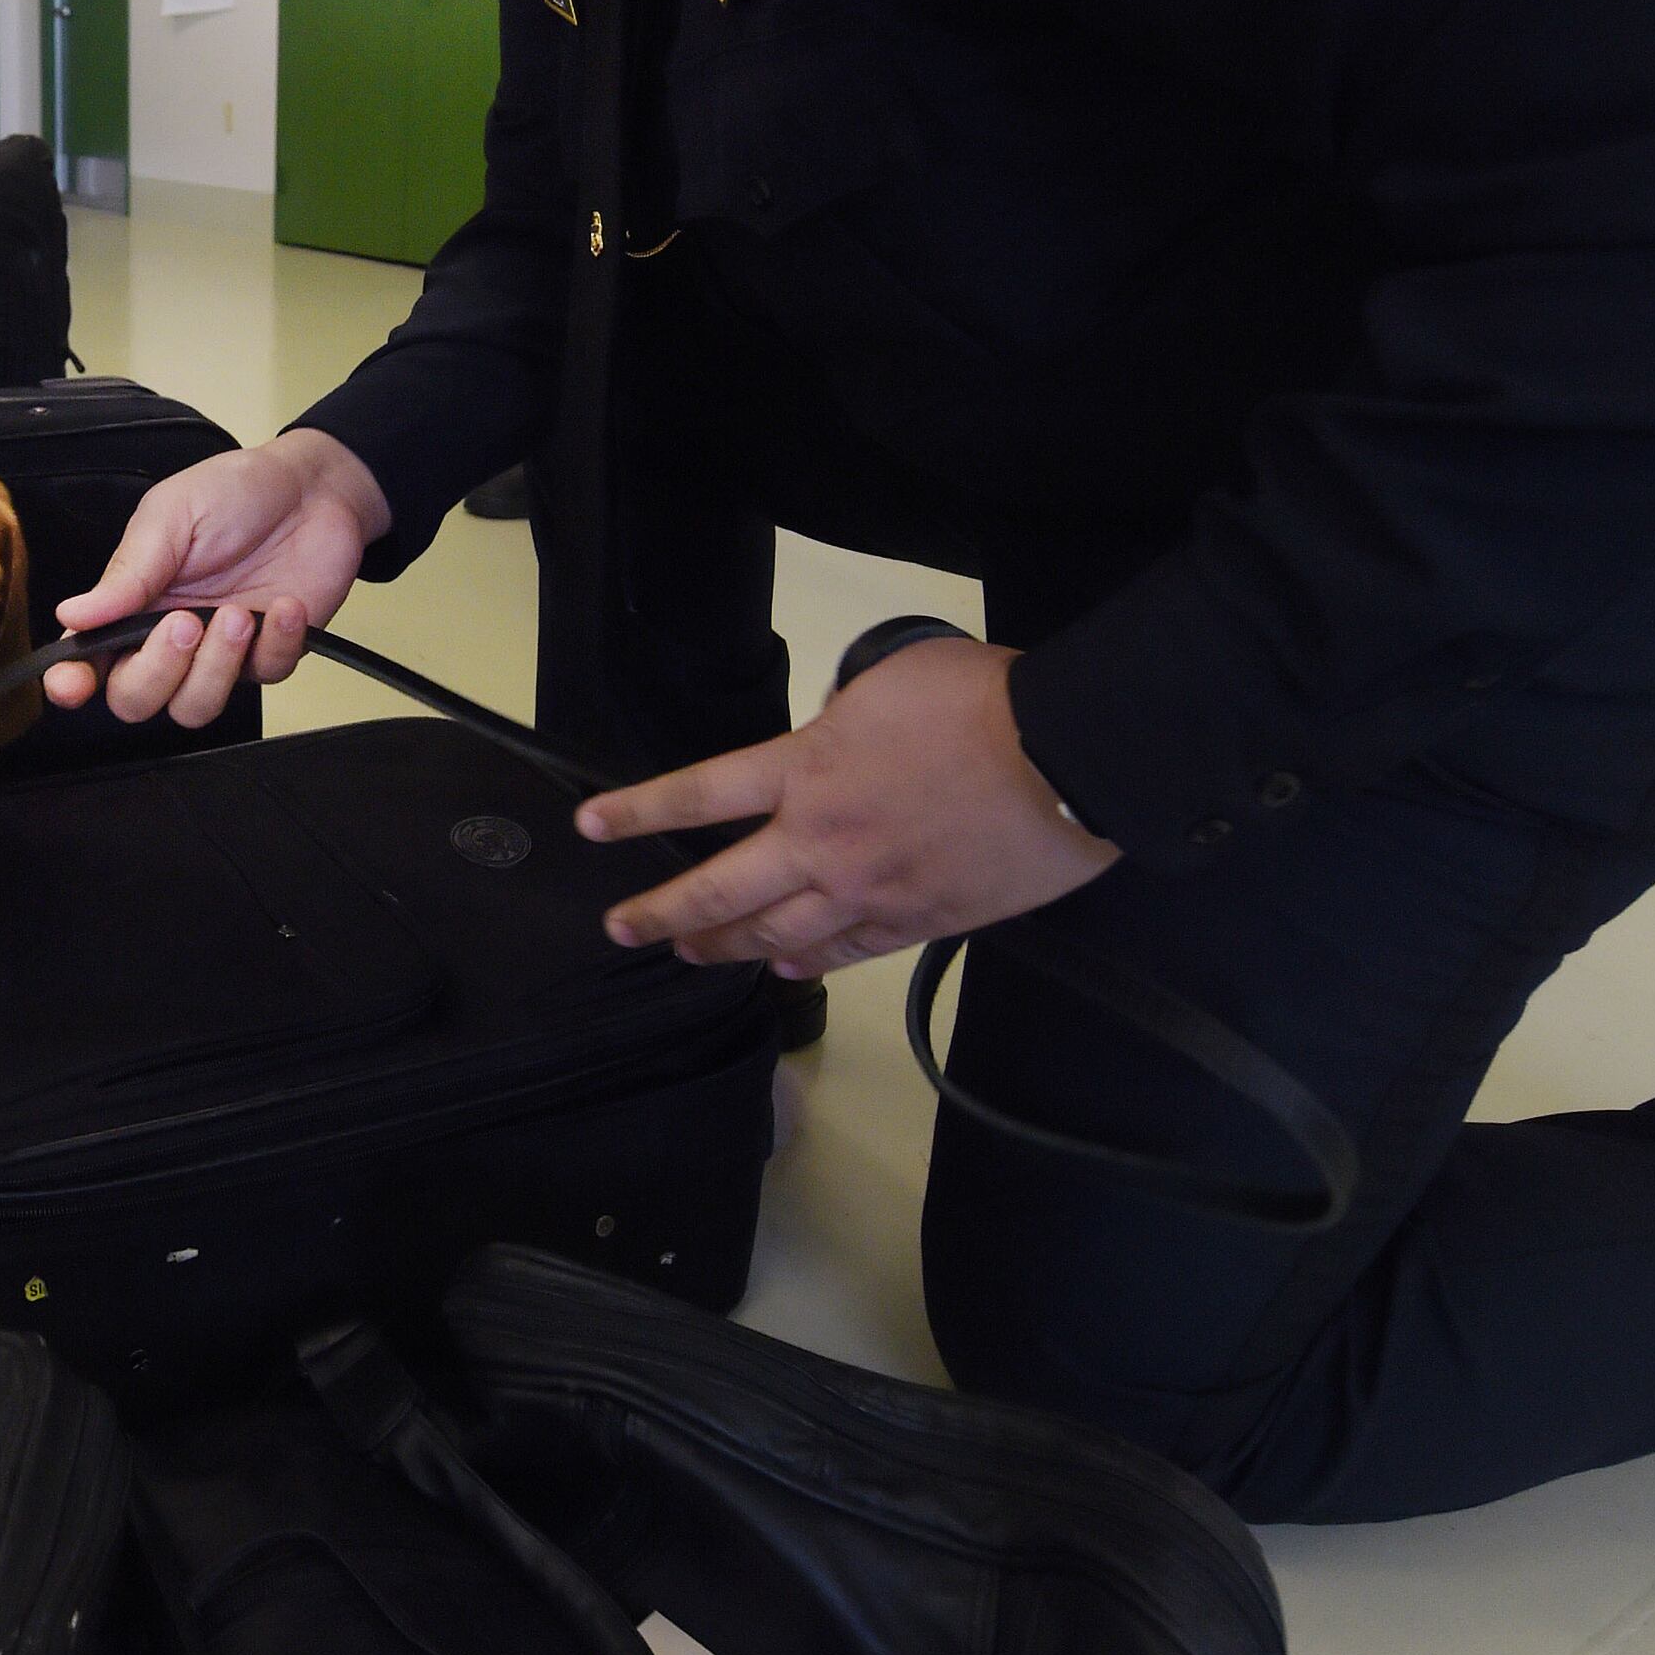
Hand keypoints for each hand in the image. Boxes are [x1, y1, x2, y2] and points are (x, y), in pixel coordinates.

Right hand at [44, 430, 393, 729]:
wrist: (313, 488)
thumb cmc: (233, 492)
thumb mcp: (172, 516)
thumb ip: (128, 572)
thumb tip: (71, 614)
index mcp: (131, 603)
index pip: (89, 660)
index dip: (72, 681)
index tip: (71, 684)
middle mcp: (168, 638)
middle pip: (136, 700)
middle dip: (154, 674)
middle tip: (185, 623)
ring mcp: (220, 653)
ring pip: (195, 707)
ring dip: (215, 667)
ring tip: (239, 614)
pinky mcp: (271, 654)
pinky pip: (264, 677)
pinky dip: (276, 644)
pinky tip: (286, 605)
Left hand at [578, 638, 1119, 977]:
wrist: (1063, 759)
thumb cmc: (981, 703)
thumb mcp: (887, 683)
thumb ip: (841, 718)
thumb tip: (832, 743)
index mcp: (806, 766)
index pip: (699, 794)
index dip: (637, 812)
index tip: (591, 826)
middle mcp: (820, 840)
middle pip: (721, 889)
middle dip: (661, 911)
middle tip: (621, 927)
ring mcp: (868, 890)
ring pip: (775, 935)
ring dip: (723, 947)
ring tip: (688, 954)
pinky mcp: (917, 922)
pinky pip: (846, 954)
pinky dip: (807, 966)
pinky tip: (785, 971)